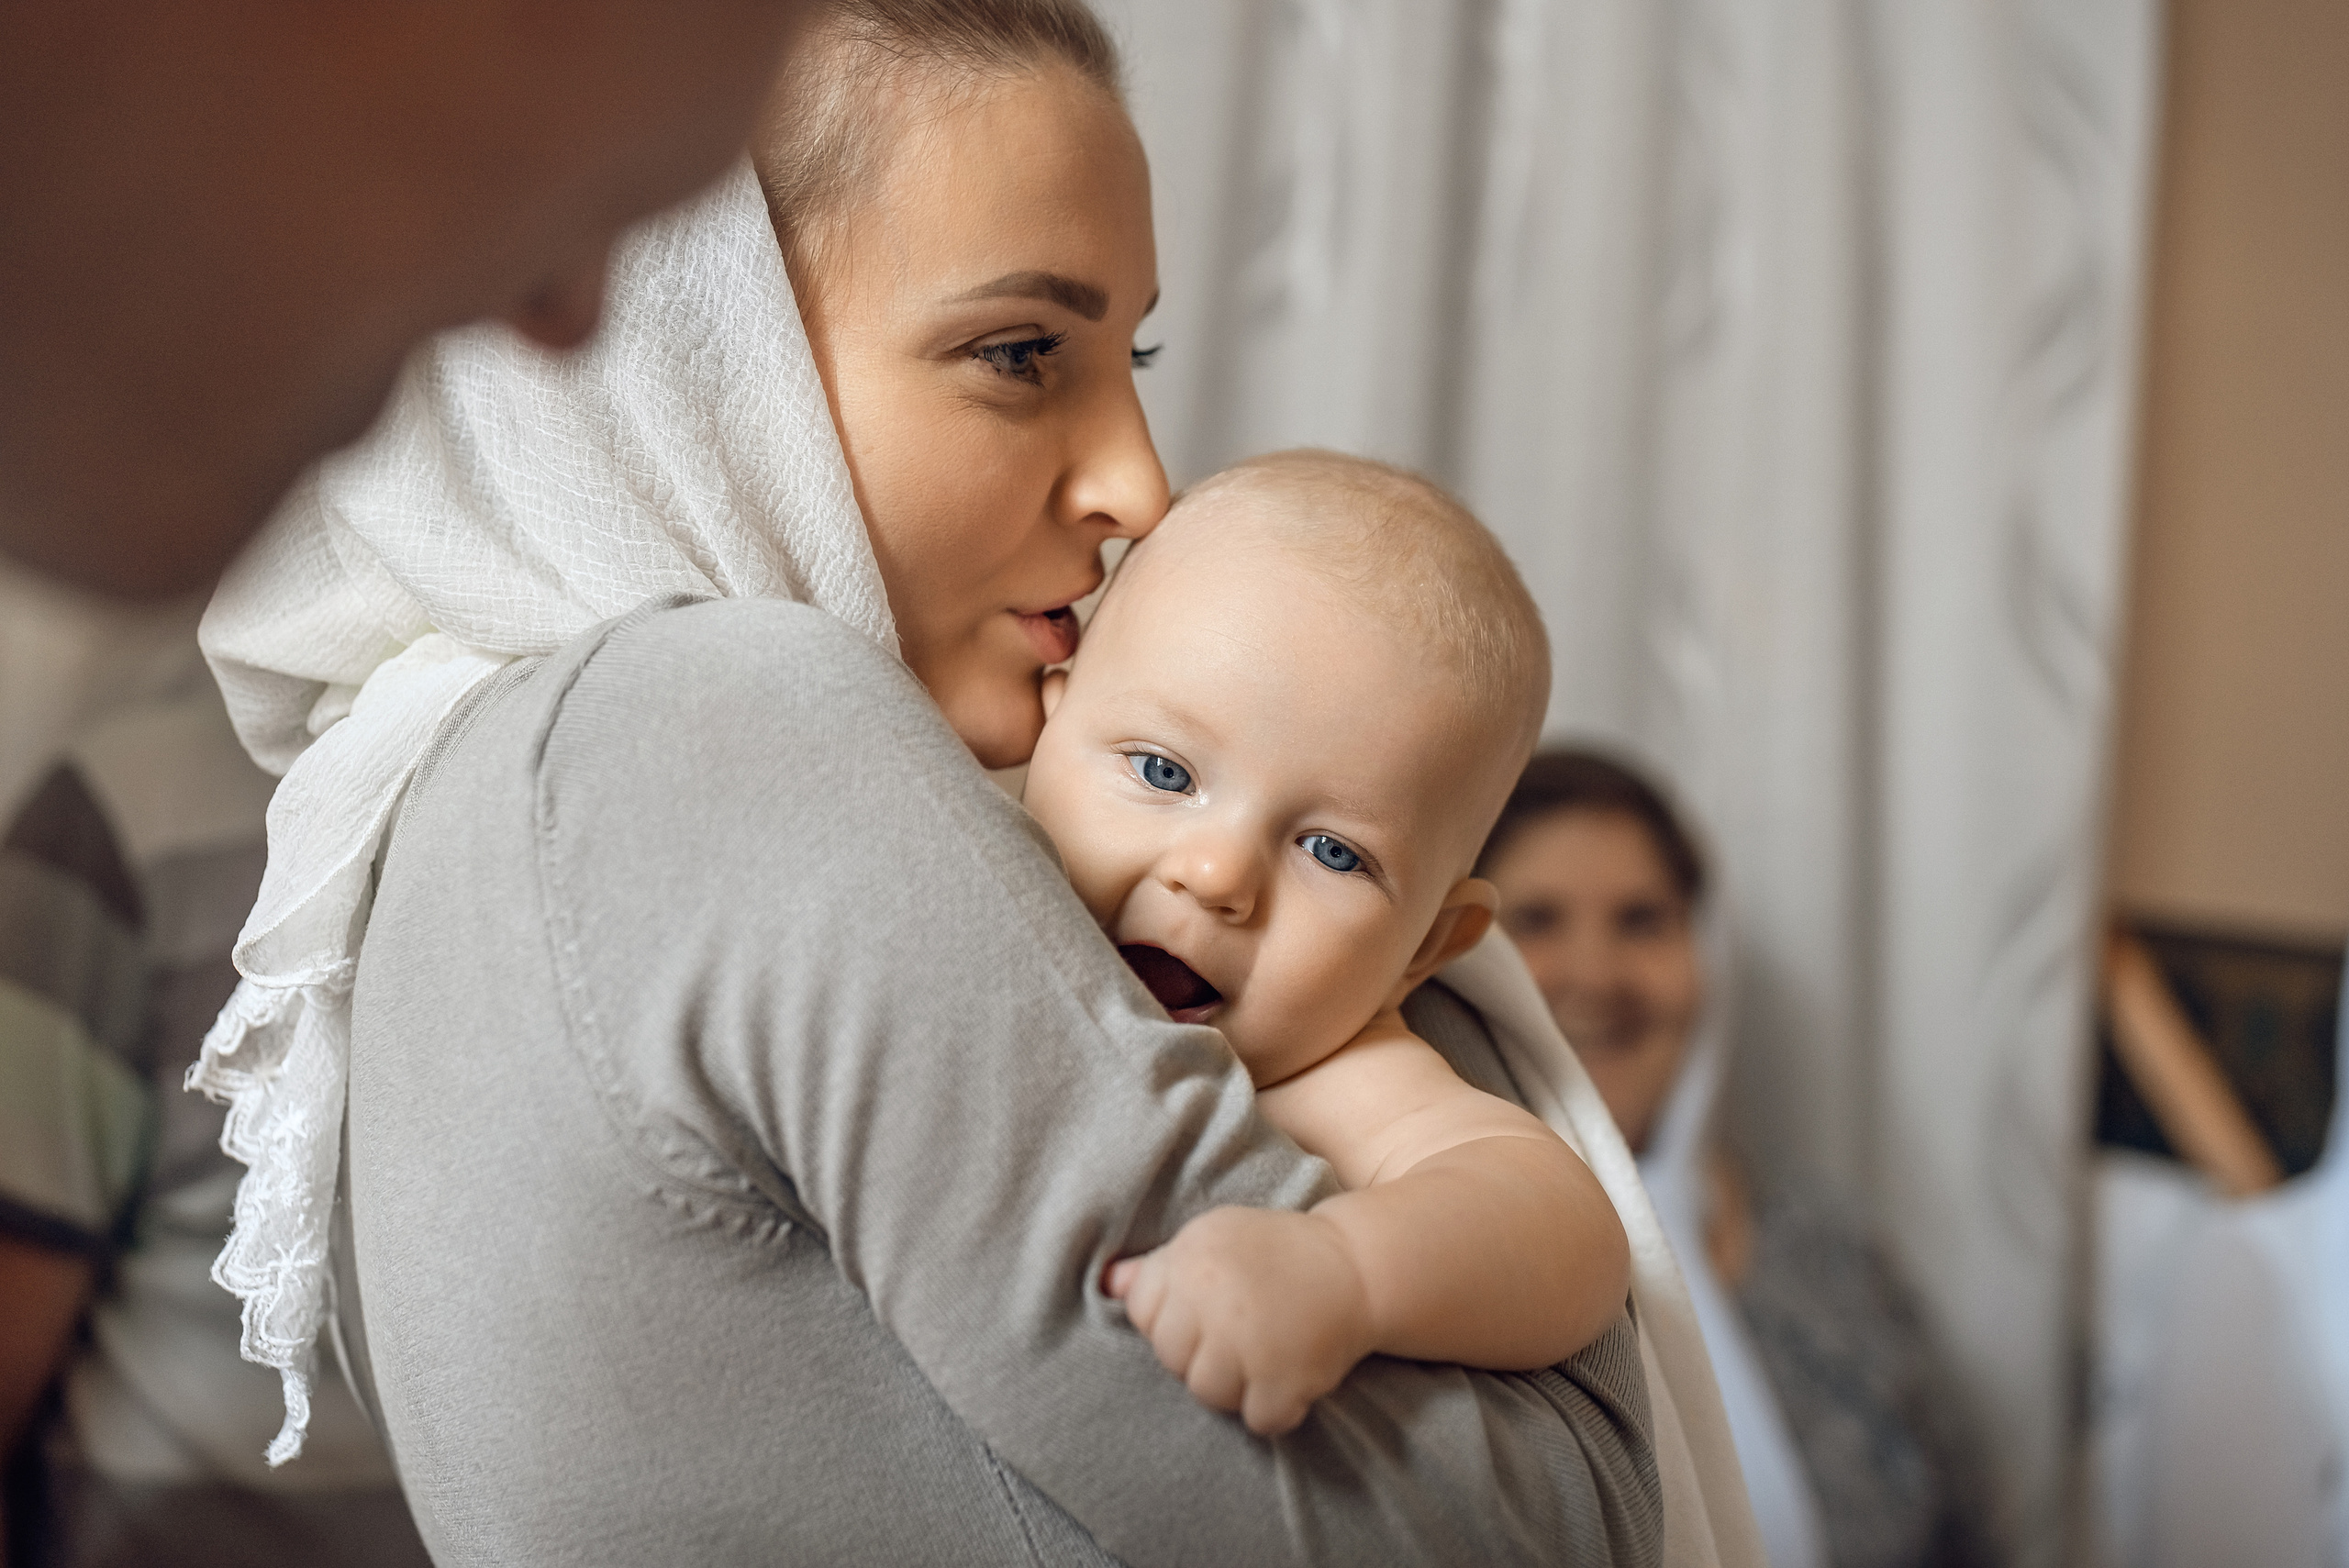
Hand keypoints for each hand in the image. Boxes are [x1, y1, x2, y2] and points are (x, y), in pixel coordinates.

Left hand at [1104, 1206, 1374, 1435]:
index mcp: (1193, 1259)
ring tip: (1263, 1358)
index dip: (1174, 1318)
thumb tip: (1107, 1283)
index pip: (1143, 1314)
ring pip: (1207, 1394)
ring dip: (1235, 1386)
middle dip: (1201, 1354)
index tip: (1208, 1310)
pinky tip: (1289, 1380)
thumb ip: (1161, 1266)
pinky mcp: (1284, 1378)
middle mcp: (1215, 1299)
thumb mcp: (1215, 1237)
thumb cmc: (1276, 1252)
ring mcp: (1249, 1342)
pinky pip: (1258, 1420)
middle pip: (1172, 1358)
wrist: (1357, 1265)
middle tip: (1241, 1336)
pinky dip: (1276, 1409)